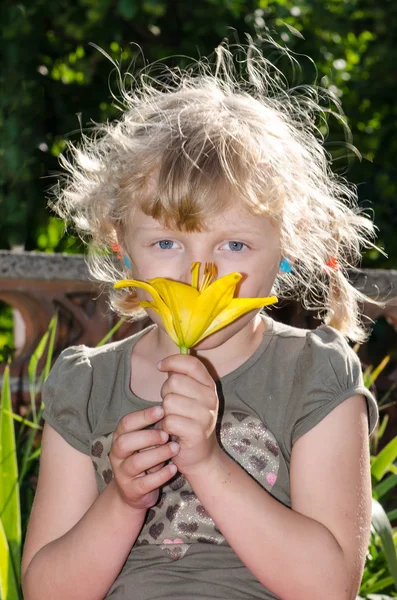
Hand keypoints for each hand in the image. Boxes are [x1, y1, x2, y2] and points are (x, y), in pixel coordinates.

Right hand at [109, 406, 178, 509]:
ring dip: (157, 454)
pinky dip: (161, 475)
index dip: (143, 416)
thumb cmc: (144, 459)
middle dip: (147, 436)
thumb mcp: (145, 443)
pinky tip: (174, 468)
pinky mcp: (131, 490)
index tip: (162, 410)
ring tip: (175, 449)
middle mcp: (117, 455)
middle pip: (125, 442)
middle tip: (167, 434)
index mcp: (120, 438)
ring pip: (135, 463)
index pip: (126, 423)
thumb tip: (172, 408)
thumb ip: (154, 429)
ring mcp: (122, 474)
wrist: (133, 492)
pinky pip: (145, 483)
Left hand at [157, 354, 220, 476]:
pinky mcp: (197, 432)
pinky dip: (165, 427)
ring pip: (169, 402)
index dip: (172, 361)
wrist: (201, 456)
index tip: (160, 366)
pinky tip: (172, 432)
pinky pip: (169, 421)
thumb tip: (165, 364)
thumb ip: (180, 379)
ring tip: (173, 420)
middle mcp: (210, 398)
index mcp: (209, 385)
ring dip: (165, 413)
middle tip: (171, 406)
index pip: (191, 363)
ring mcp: (205, 415)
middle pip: (174, 382)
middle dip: (165, 393)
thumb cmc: (188, 422)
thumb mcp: (189, 397)